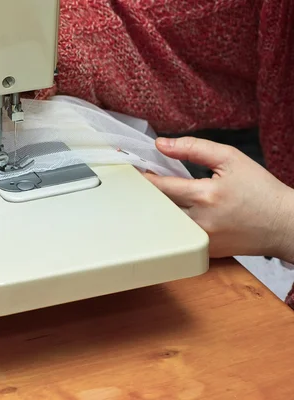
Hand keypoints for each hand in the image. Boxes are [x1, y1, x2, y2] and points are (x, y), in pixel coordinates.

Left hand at [144, 137, 293, 260]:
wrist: (283, 224)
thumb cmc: (260, 190)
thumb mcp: (230, 159)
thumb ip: (193, 147)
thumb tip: (162, 144)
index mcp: (205, 195)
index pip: (160, 186)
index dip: (143, 177)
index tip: (134, 169)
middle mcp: (198, 221)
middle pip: (157, 206)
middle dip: (148, 192)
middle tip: (144, 180)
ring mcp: (199, 240)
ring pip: (164, 222)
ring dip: (158, 208)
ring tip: (160, 195)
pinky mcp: (202, 251)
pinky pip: (177, 235)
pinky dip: (172, 222)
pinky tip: (176, 212)